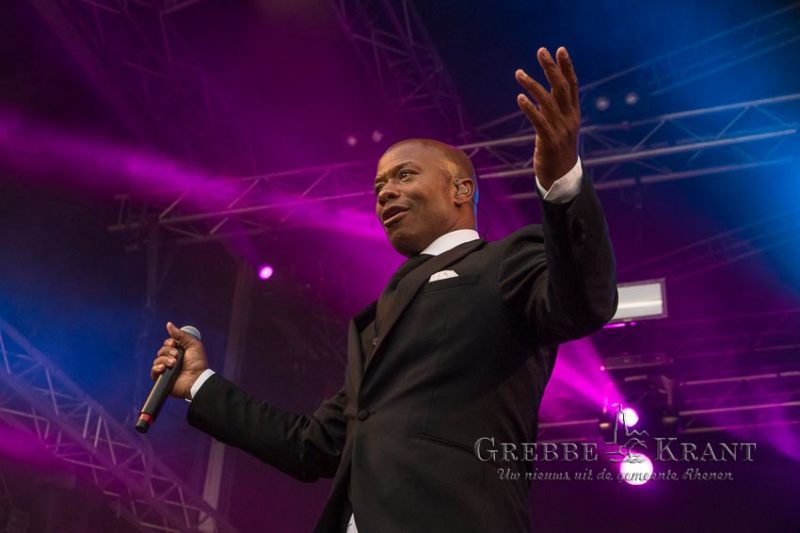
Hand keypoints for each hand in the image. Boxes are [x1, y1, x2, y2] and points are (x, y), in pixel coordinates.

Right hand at [151, 322, 208, 399]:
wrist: (197, 379)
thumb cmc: (198, 363)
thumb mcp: (192, 344)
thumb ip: (181, 335)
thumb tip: (169, 324)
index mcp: (179, 351)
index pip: (168, 343)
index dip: (169, 343)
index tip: (175, 344)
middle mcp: (172, 359)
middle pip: (162, 350)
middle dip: (168, 351)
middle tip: (177, 356)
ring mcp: (167, 369)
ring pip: (158, 359)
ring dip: (165, 360)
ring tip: (174, 364)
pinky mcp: (162, 378)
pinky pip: (153, 371)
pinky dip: (157, 368)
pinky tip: (164, 368)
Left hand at [515, 46, 579, 188]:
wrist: (562, 179)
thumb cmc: (558, 151)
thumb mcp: (560, 127)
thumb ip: (555, 110)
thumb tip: (546, 93)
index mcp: (573, 114)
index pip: (572, 85)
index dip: (567, 67)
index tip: (560, 49)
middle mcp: (569, 119)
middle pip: (561, 88)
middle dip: (551, 68)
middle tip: (541, 51)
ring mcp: (561, 130)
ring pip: (548, 102)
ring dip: (533, 85)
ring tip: (519, 73)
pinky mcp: (550, 142)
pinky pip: (539, 121)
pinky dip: (530, 108)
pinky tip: (520, 98)